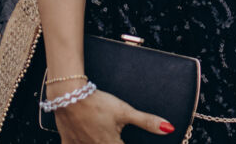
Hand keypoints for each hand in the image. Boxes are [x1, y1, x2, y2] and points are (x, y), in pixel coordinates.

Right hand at [54, 88, 173, 143]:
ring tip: (104, 136)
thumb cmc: (98, 103)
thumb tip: (168, 128)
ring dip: (100, 143)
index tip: (129, 140)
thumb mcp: (125, 111)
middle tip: (116, 136)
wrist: (69, 96)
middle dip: (116, 142)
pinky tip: (86, 140)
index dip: (130, 143)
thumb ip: (147, 121)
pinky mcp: (67, 142)